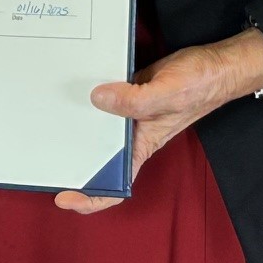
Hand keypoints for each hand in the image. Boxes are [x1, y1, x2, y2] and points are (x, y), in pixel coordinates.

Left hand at [56, 28, 262, 214]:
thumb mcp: (168, 93)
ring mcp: (132, 113)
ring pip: (98, 129)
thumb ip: (134, 101)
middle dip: (74, 162)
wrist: (218, 63)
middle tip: (43, 156)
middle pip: (100, 158)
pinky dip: (88, 98)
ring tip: (47, 121)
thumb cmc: (201, 84)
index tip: (64, 196)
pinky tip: (71, 86)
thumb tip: (98, 98)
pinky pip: (105, 100)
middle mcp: (135, 134)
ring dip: (77, 127)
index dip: (91, 199)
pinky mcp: (131, 92)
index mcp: (144, 145)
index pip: (117, 185)